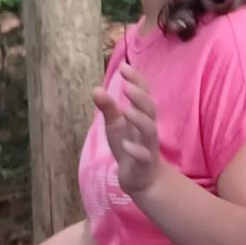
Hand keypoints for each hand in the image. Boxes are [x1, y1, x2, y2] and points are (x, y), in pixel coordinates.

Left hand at [94, 64, 162, 198]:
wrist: (140, 177)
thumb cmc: (128, 145)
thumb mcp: (115, 124)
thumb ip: (108, 107)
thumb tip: (95, 88)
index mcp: (142, 115)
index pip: (143, 93)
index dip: (136, 80)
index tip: (123, 66)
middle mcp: (147, 127)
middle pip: (150, 108)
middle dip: (139, 96)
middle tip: (125, 85)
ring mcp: (148, 145)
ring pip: (150, 130)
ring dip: (139, 119)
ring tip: (126, 110)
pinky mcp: (145, 163)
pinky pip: (144, 156)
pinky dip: (136, 149)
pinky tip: (125, 145)